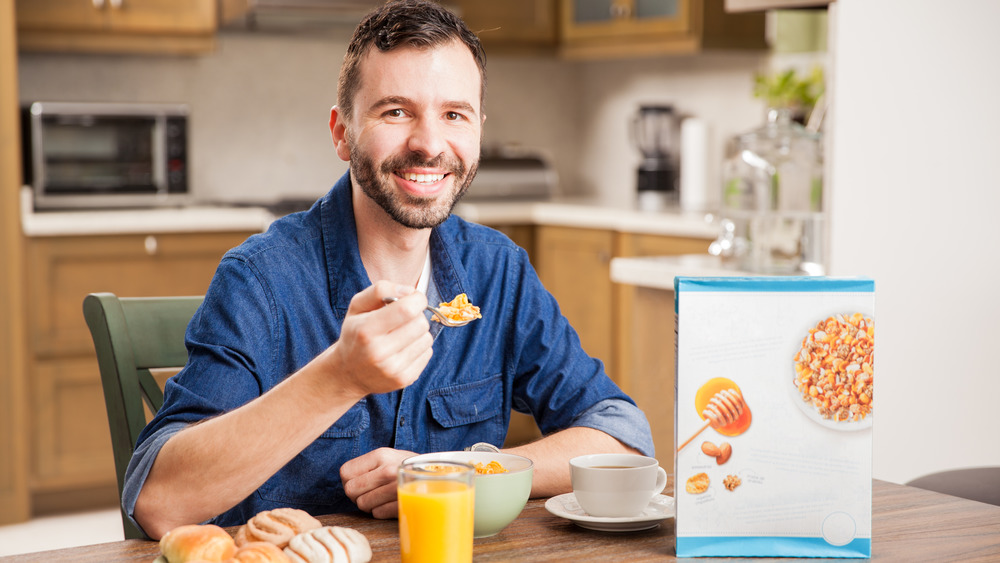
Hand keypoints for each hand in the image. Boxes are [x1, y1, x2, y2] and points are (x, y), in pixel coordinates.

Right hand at [319, 281, 433, 399]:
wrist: (348, 373)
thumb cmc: (355, 333)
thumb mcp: (357, 306)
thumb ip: (380, 290)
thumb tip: (410, 291)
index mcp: (366, 330)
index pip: (406, 310)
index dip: (417, 299)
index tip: (414, 298)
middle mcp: (379, 352)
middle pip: (420, 323)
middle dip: (416, 315)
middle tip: (403, 319)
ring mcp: (393, 369)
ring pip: (427, 338)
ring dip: (418, 332)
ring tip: (401, 335)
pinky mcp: (404, 379)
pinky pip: (428, 353)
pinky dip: (419, 347)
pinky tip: (403, 349)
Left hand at [341, 447, 414, 517]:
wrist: (436, 475)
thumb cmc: (405, 467)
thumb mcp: (387, 457)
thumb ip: (367, 465)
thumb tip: (345, 481)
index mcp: (380, 455)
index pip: (345, 472)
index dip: (348, 481)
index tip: (359, 483)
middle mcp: (387, 470)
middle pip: (350, 490)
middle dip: (357, 495)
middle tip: (370, 492)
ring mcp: (395, 488)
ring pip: (362, 504)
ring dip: (369, 505)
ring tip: (381, 498)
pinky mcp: (401, 504)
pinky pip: (376, 514)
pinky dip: (381, 511)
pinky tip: (390, 504)